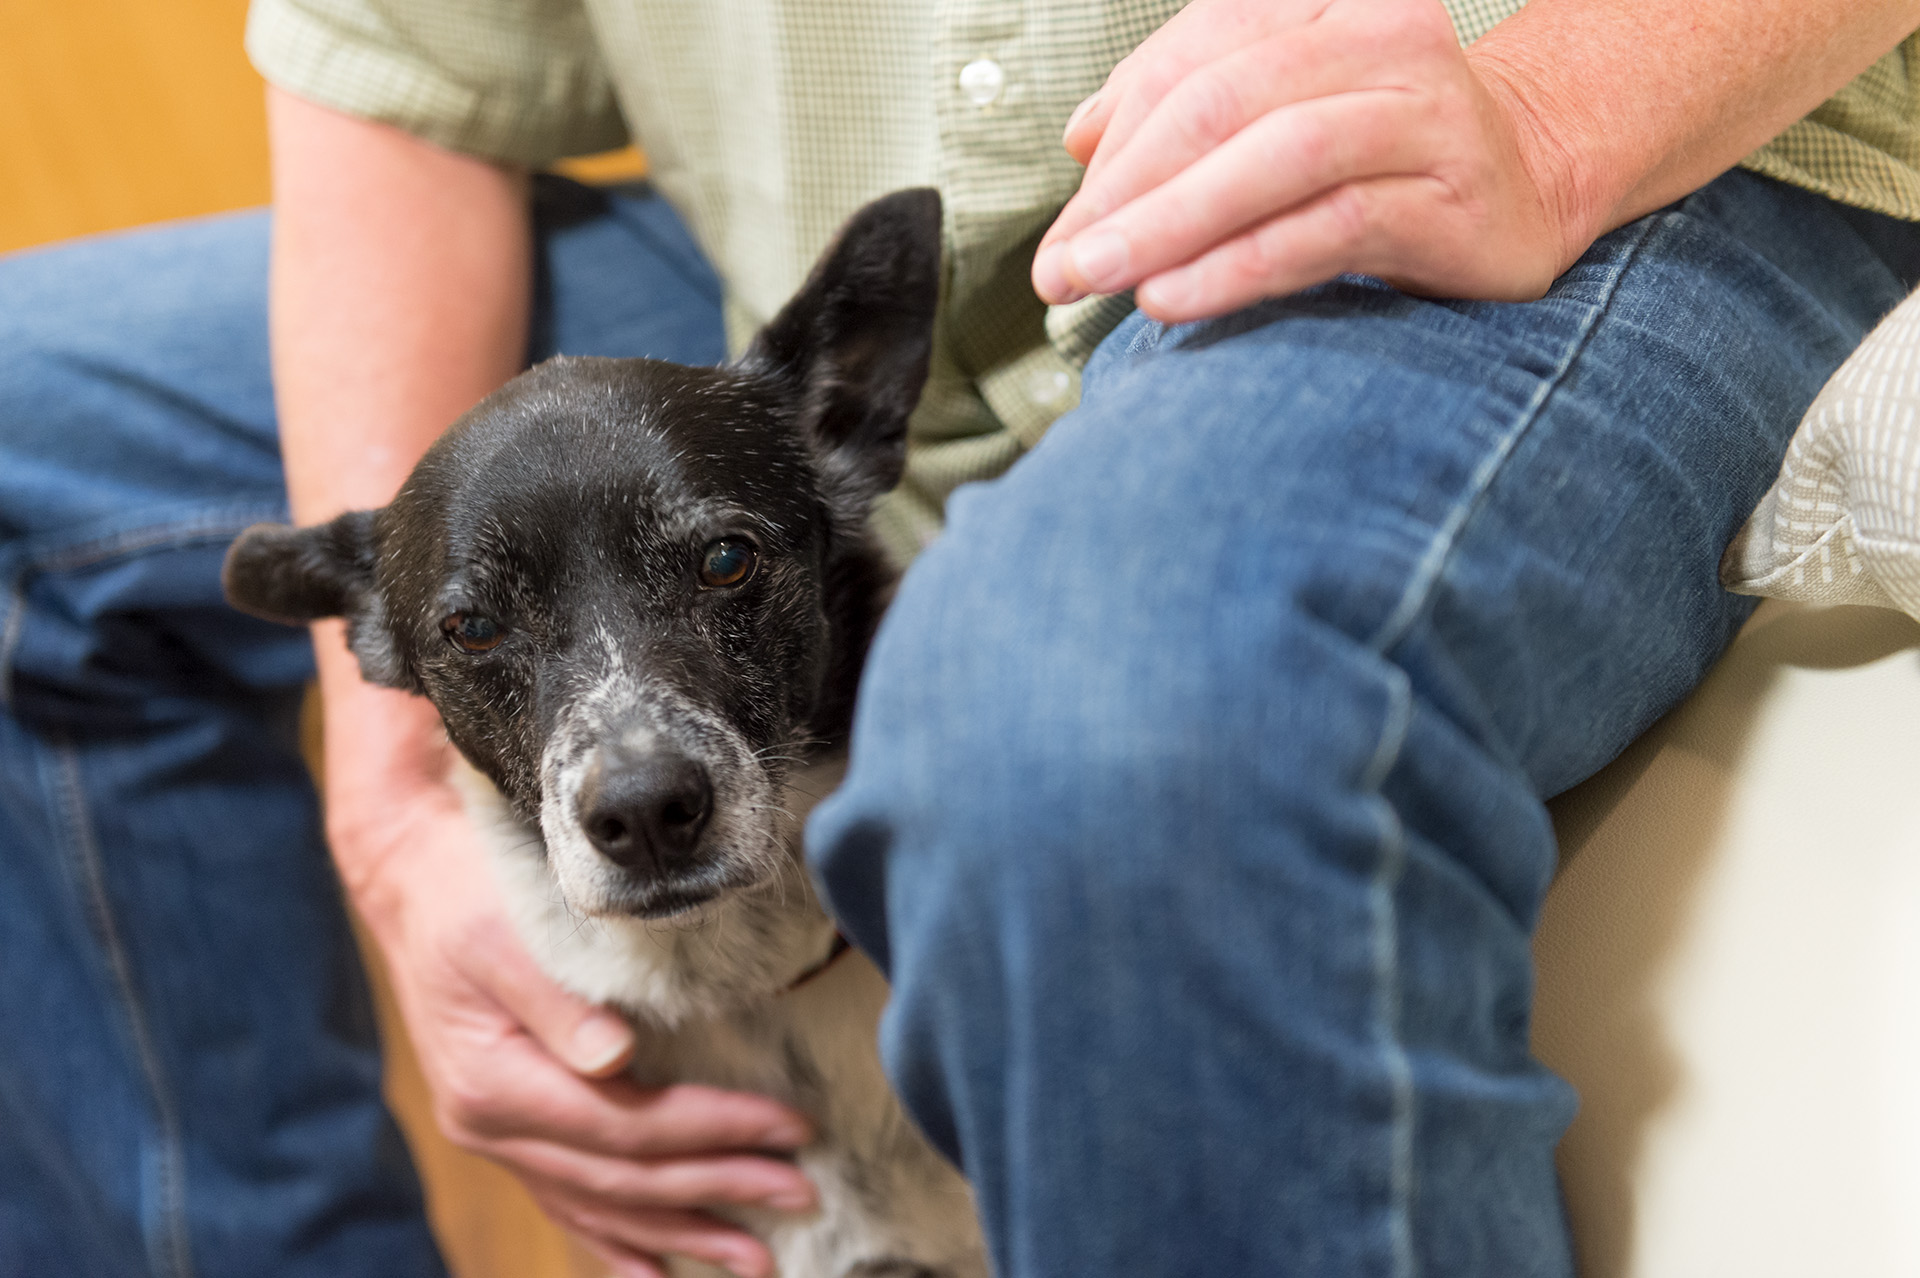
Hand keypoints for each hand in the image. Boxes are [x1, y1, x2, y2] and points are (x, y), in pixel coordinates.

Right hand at [332, 679, 816, 1277]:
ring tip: (754, 1259)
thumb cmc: (462, 892)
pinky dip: (618, 1237)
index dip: (714, 1131)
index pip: (627, 1126)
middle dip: (718, 1189)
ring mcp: (497, 1137)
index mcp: (495, 1083)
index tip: (789, 1128)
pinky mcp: (508, 1129)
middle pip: (624, 1176)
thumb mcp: (499, 936)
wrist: (408, 879)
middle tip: (803, 1195)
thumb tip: (614, 1058)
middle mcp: (492, 1126)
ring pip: (601, 1202)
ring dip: (681, 1232)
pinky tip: (657, 1269)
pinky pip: (569, 1199)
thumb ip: (555, 1001)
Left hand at [1032, 0, 1580, 322]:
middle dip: (1125, 190)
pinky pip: (1322, 228)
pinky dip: (1236, 265)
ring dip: (1169, 225)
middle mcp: (1381, 39)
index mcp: (1327, 2)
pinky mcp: (1446, 199)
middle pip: (1223, 101)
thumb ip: (1185, 107)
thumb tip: (1080, 136)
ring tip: (1099, 279)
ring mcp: (1423, 115)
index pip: (1198, 49)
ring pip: (1272, 160)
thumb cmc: (1380, 154)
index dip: (1118, 130)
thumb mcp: (1278, 112)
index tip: (1063, 222)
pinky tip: (1173, 299)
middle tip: (1060, 265)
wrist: (1532, 184)